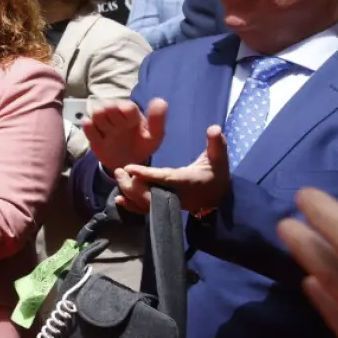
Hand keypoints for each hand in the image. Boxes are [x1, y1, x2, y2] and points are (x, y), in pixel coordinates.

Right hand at [84, 97, 167, 172]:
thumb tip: (161, 100)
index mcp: (131, 113)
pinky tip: (99, 138)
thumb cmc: (143, 145)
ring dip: (102, 124)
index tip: (131, 124)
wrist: (128, 163)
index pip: (126, 106)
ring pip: (96, 113)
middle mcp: (116, 116)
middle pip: (108, 106)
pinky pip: (87, 127)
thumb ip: (158, 120)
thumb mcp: (155, 136)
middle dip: (113, 117)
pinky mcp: (93, 136)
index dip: (127, 114)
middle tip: (118, 129)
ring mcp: (103, 125)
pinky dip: (91, 130)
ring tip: (108, 134)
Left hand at [114, 125, 230, 214]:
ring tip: (117, 178)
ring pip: (146, 203)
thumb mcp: (219, 159)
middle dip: (132, 184)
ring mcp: (171, 204)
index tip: (129, 168)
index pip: (164, 178)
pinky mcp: (166, 207)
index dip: (147, 174)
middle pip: (150, 194)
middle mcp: (177, 195)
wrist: (220, 198)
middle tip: (117, 171)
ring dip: (130, 193)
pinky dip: (133, 206)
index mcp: (187, 181)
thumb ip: (216, 144)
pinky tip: (119, 199)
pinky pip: (147, 210)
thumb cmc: (217, 175)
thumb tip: (214, 127)